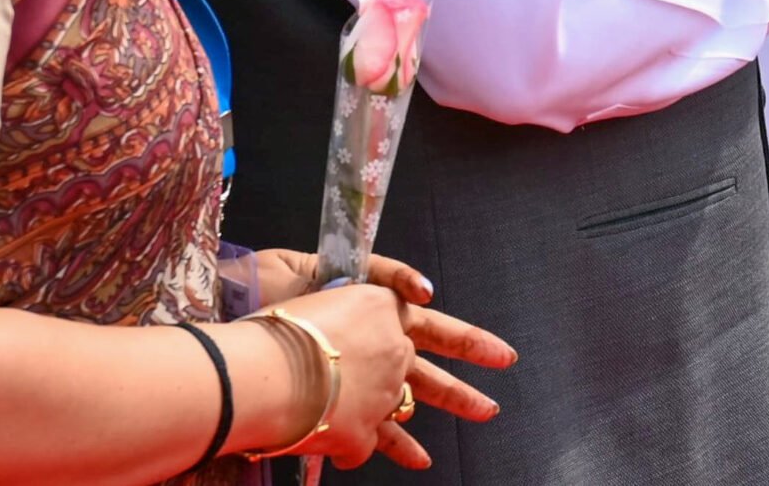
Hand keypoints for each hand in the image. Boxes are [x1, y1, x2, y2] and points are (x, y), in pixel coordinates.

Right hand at [258, 275, 511, 469]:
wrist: (266, 370)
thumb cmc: (282, 330)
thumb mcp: (322, 306)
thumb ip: (346, 325)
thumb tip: (349, 349)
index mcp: (385, 313)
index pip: (436, 326)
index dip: (472, 342)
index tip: (502, 357)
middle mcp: (393, 353)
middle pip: (433, 379)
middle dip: (462, 397)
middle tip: (489, 411)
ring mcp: (381, 394)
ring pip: (402, 417)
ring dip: (411, 444)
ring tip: (425, 461)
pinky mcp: (362, 431)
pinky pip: (370, 446)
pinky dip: (367, 454)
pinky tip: (369, 462)